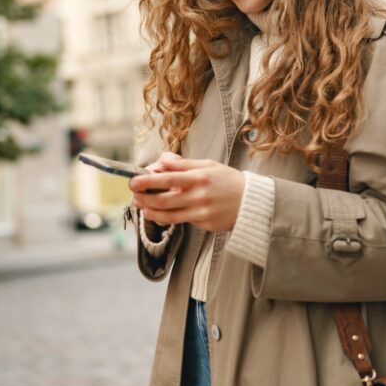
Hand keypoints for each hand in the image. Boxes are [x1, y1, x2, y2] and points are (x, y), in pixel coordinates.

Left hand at [129, 157, 244, 232]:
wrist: (252, 201)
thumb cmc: (228, 180)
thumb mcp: (207, 165)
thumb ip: (183, 164)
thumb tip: (162, 162)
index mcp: (199, 177)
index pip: (167, 178)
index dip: (147, 181)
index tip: (133, 182)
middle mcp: (199, 195)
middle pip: (164, 200)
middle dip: (145, 199)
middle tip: (134, 196)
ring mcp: (202, 212)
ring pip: (169, 216)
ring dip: (152, 212)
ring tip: (143, 208)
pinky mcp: (205, 224)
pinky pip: (183, 221)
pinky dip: (169, 218)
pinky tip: (161, 214)